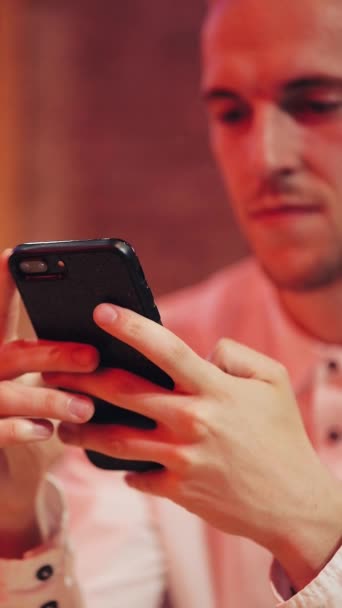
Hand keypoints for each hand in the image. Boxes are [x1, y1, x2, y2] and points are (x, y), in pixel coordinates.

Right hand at [0, 250, 98, 553]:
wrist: (12, 483)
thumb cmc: (40, 422)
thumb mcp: (53, 389)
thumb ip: (73, 363)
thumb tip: (125, 335)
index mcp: (3, 354)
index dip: (2, 285)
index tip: (14, 253)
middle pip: (12, 353)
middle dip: (51, 353)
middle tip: (93, 357)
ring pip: (6, 394)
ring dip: (47, 399)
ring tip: (86, 407)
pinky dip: (20, 430)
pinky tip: (45, 432)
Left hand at [53, 303, 341, 589]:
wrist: (293, 504)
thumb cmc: (283, 437)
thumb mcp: (273, 382)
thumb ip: (235, 355)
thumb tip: (203, 352)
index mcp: (215, 389)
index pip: (165, 348)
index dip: (130, 326)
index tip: (101, 311)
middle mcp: (192, 421)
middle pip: (123, 392)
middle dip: (84, 378)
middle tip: (54, 370)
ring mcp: (181, 459)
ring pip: (116, 440)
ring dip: (83, 430)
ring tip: (63, 423)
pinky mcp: (177, 490)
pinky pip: (137, 476)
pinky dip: (124, 469)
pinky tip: (116, 464)